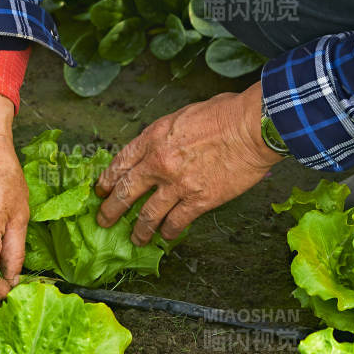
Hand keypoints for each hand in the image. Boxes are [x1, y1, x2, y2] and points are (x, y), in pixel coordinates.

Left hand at [95, 82, 278, 244]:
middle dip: (111, 210)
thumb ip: (167, 135)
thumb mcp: (183, 115)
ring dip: (140, 230)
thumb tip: (163, 146)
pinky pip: (177, 221)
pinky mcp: (199, 200)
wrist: (252, 128)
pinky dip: (170, 231)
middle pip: (127, 192)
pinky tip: (166, 235)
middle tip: (104, 220)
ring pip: (148, 215)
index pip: (121, 163)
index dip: (108, 180)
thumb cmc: (225, 114)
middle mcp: (159, 163)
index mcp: (153, 137)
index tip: (101, 190)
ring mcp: (178, 184)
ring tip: (136, 239)